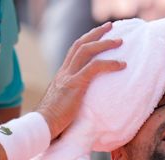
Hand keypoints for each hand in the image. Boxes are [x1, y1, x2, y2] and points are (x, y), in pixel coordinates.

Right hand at [36, 22, 125, 139]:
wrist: (42, 126)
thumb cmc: (52, 122)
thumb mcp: (62, 104)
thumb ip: (70, 98)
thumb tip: (80, 104)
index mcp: (61, 76)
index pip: (73, 51)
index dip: (86, 41)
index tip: (97, 36)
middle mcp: (64, 72)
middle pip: (80, 45)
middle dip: (96, 34)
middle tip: (110, 27)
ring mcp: (68, 77)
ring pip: (87, 50)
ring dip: (105, 43)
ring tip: (120, 42)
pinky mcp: (75, 85)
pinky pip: (94, 68)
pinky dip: (110, 64)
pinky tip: (122, 65)